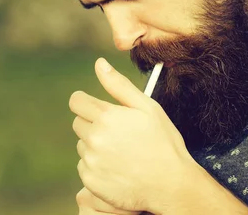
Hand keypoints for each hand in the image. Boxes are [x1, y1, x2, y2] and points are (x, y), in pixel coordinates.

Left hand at [69, 58, 195, 213]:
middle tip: (118, 133)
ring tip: (121, 152)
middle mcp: (94, 138)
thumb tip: (99, 64)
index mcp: (106, 116)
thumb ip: (118, 85)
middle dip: (93, 124)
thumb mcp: (147, 107)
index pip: (76, 102)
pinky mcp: (91, 181)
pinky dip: (97, 166)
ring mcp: (91, 162)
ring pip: (82, 146)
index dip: (86, 102)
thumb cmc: (163, 142)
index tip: (95, 108)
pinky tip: (118, 168)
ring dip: (95, 146)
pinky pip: (84, 167)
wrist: (171, 184)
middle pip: (79, 123)